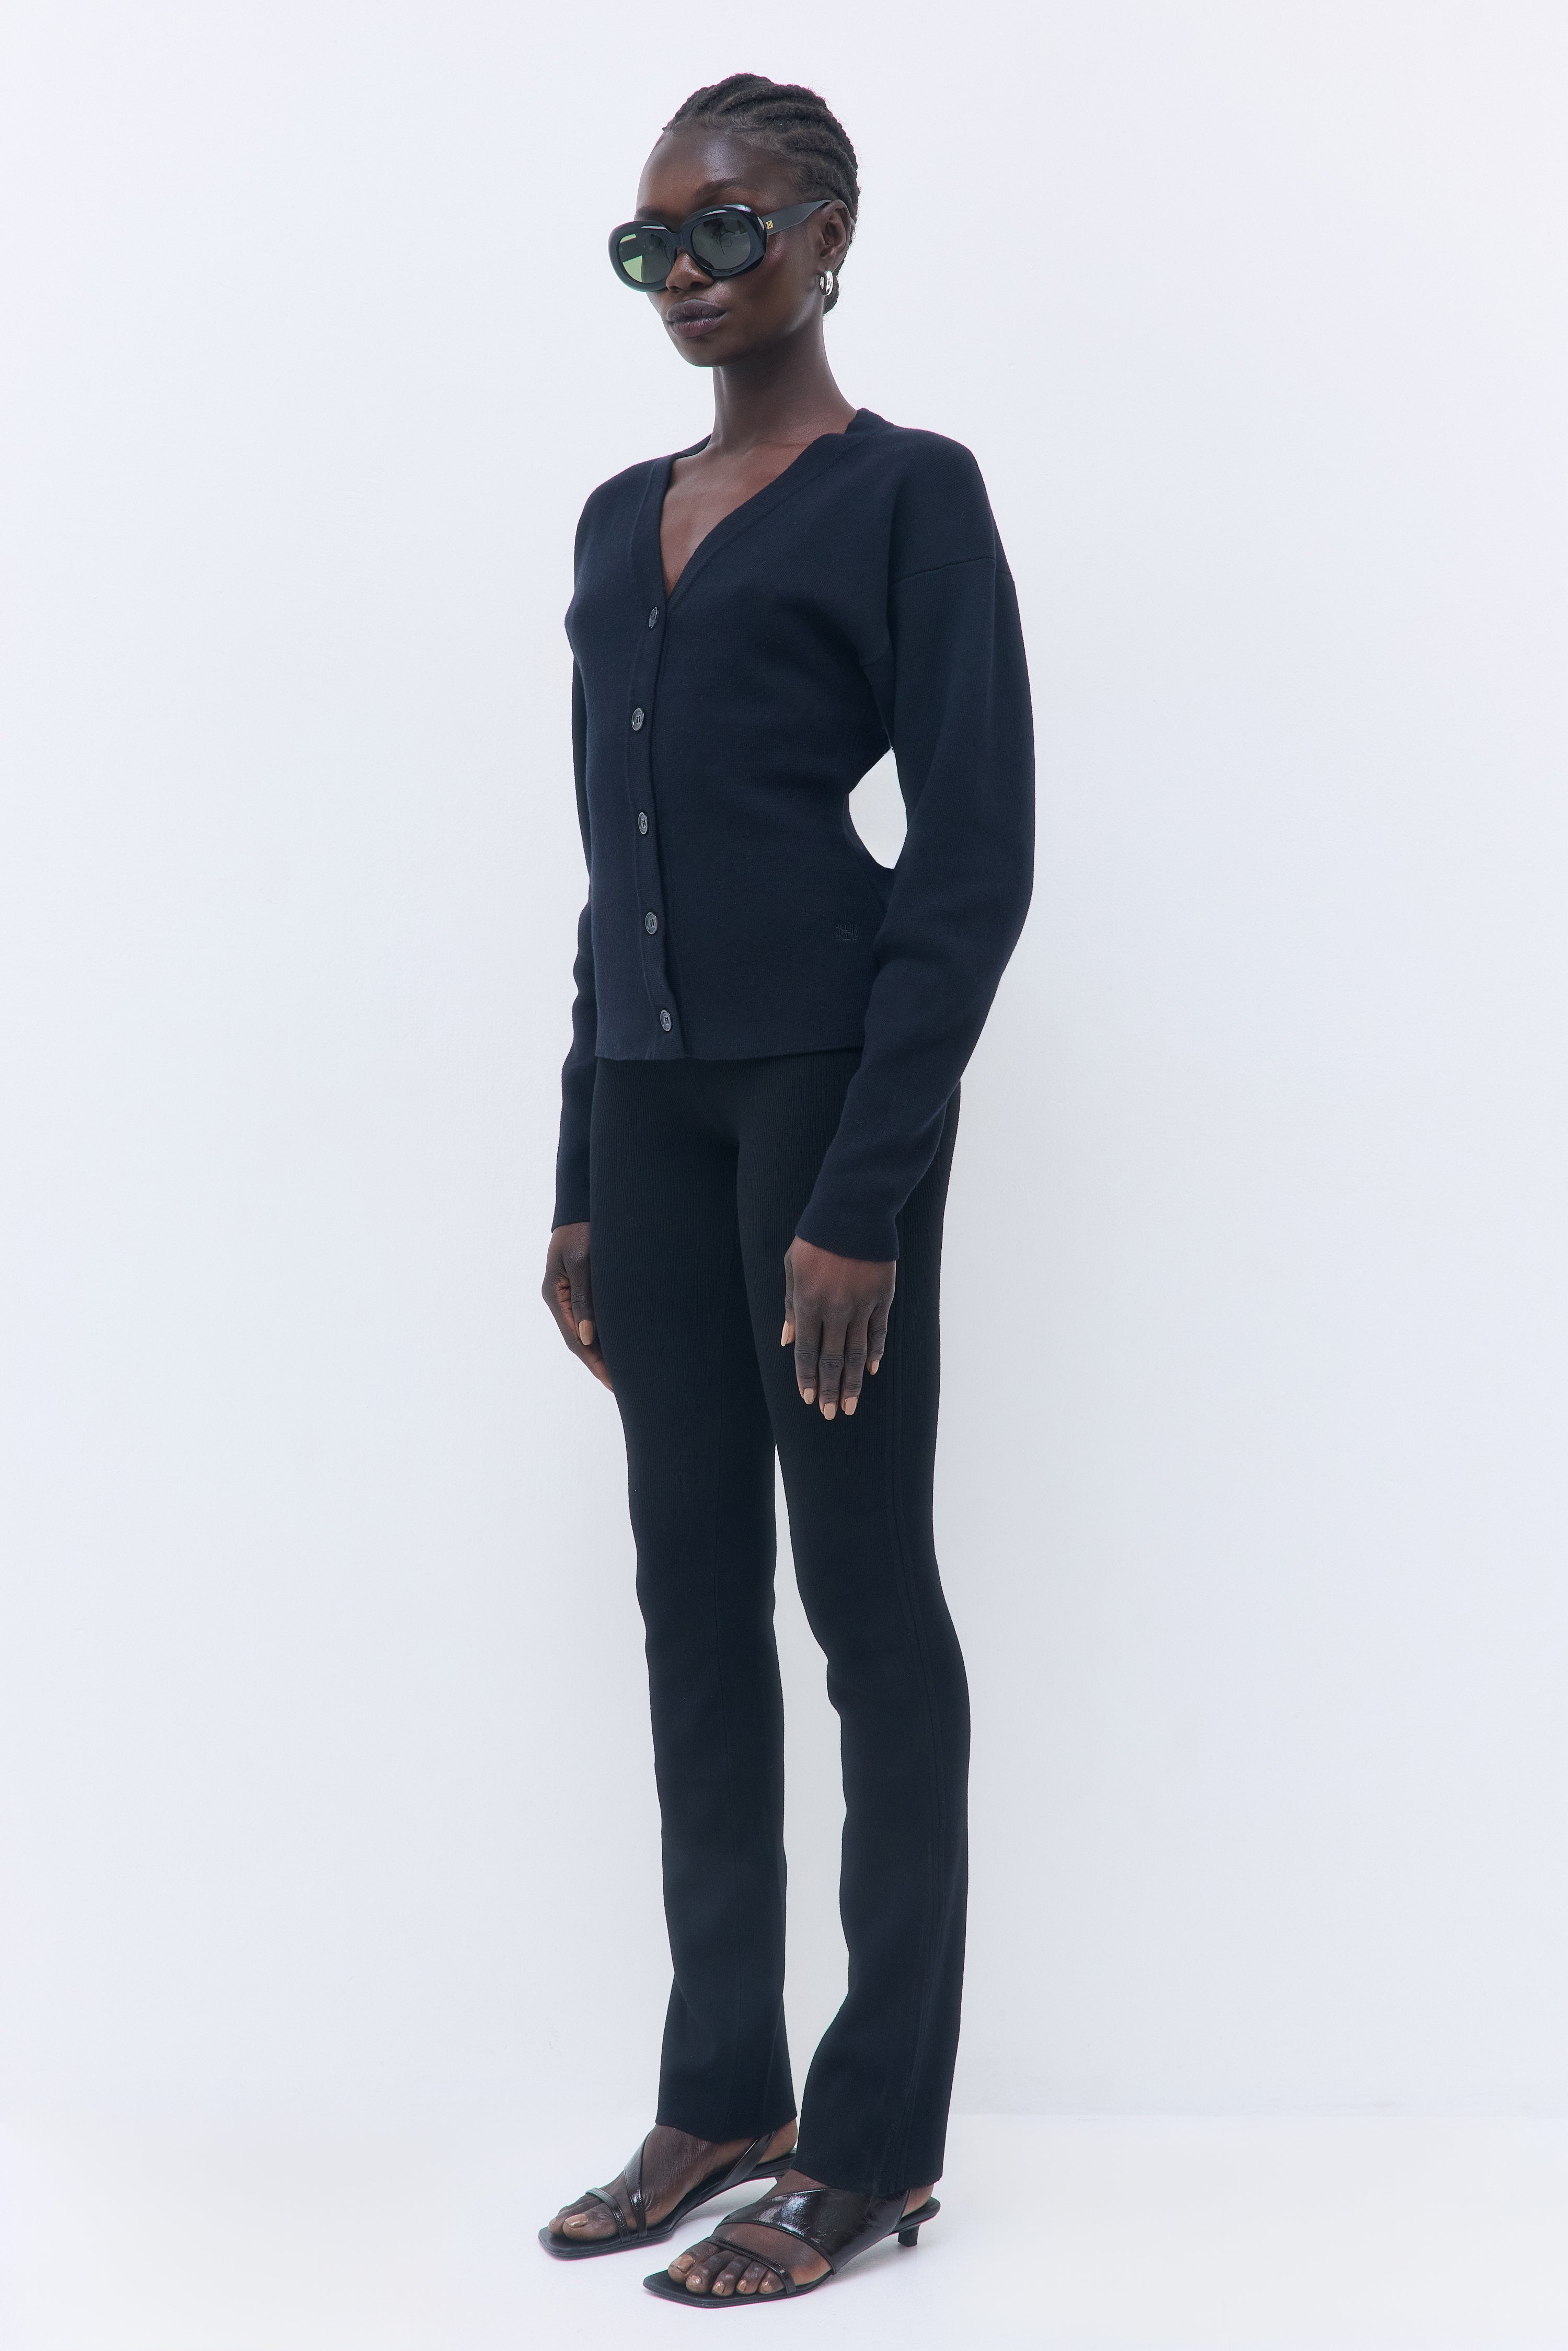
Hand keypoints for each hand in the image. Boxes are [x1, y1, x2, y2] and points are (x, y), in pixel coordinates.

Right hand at [543, 1222, 611, 1389]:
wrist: (581, 1206)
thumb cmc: (582, 1230)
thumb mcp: (582, 1262)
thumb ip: (584, 1298)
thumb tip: (586, 1336)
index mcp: (555, 1296)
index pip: (575, 1339)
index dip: (593, 1362)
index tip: (611, 1381)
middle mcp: (560, 1299)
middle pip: (579, 1341)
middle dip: (599, 1363)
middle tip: (621, 1386)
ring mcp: (570, 1295)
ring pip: (586, 1332)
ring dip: (601, 1351)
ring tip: (623, 1373)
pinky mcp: (582, 1288)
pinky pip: (592, 1318)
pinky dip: (604, 1334)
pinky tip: (619, 1345)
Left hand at [781, 1236, 894, 1419]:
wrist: (853, 1212)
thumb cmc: (815, 1239)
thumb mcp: (791, 1267)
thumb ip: (790, 1306)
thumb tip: (787, 1340)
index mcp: (808, 1302)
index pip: (806, 1351)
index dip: (806, 1378)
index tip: (807, 1399)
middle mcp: (835, 1309)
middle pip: (832, 1359)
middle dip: (829, 1390)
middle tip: (830, 1414)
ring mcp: (862, 1305)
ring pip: (857, 1353)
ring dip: (852, 1382)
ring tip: (850, 1406)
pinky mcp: (882, 1297)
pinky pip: (878, 1333)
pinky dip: (874, 1354)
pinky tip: (871, 1371)